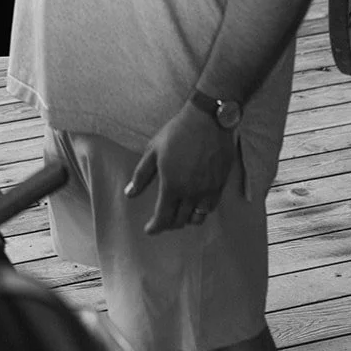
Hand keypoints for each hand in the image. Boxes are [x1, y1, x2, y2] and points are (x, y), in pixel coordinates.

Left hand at [124, 106, 236, 233]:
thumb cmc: (178, 132)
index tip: (149, 230)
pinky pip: (210, 207)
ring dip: (186, 219)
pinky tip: (196, 204)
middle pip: (179, 221)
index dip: (155, 227)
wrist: (208, 120)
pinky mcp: (220, 185)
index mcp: (172, 186)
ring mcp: (207, 190)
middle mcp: (191, 193)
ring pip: (197, 218)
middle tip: (162, 220)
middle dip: (169, 224)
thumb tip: (129, 194)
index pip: (163, 218)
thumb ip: (141, 175)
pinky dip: (201, 211)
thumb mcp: (153, 150)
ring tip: (180, 214)